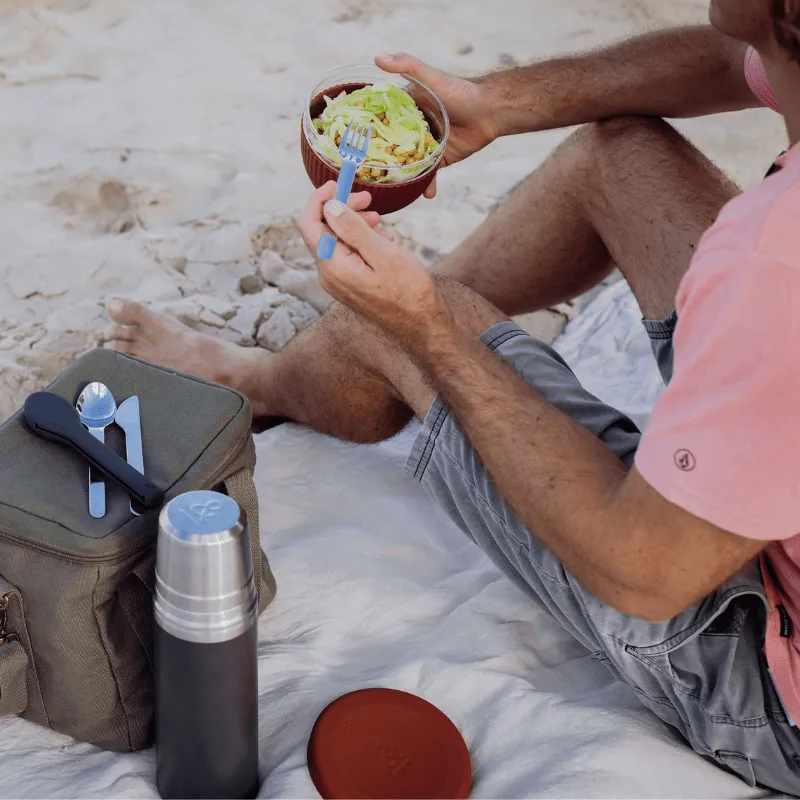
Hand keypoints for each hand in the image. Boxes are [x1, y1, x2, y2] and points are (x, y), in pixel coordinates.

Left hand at [299, 182, 440, 336]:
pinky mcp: (350, 285)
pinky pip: (347, 255)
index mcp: (333, 267)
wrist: (422, 324)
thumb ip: (353, 229)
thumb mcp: (383, 254)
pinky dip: (360, 240)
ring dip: (354, 223)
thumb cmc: (409, 291)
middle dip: (342, 208)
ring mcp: (339, 282)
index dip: (319, 200)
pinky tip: (382, 237)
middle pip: (323, 231)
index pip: (310, 225)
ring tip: (379, 217)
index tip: (338, 183)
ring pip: (337, 242)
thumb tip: (329, 206)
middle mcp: (329, 276)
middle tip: (368, 196)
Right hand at [375, 53, 499, 197]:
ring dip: (401, 178)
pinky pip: (428, 174)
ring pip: (407, 164)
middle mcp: (412, 129)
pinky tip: (425, 195)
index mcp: (406, 110)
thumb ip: (408, 65)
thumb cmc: (460, 91)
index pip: (381, 122)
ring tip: (391, 190)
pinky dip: (426, 185)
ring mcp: (425, 146)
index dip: (367, 132)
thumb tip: (378, 57)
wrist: (489, 111)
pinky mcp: (439, 159)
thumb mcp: (431, 77)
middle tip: (367, 176)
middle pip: (391, 147)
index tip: (351, 144)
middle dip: (380, 161)